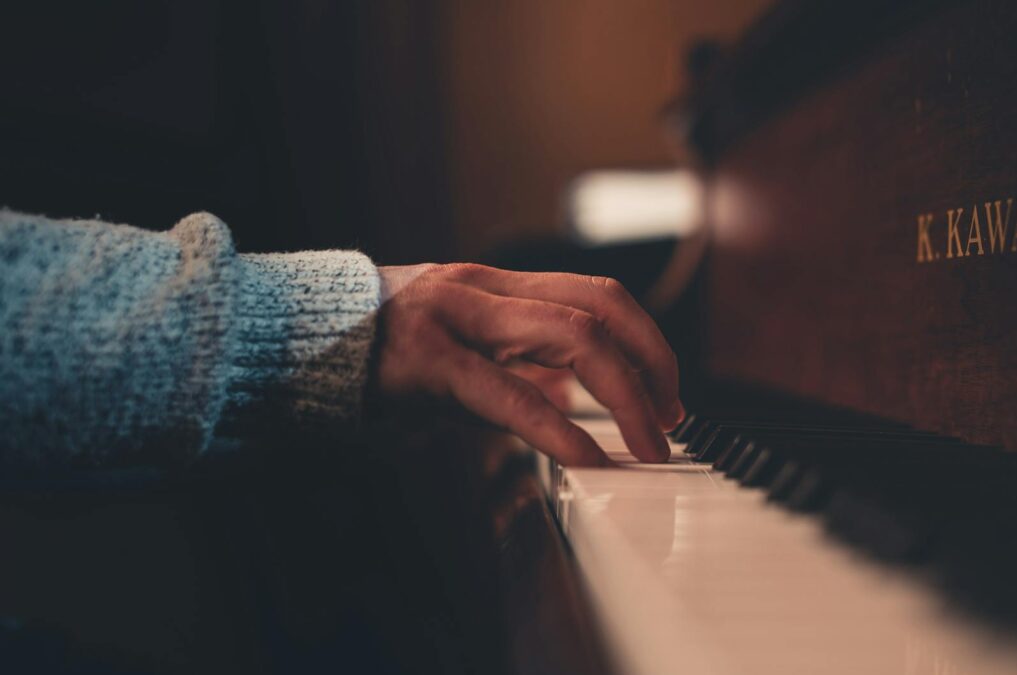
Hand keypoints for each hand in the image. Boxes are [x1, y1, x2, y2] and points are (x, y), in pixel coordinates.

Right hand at [375, 263, 683, 465]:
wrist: (291, 344)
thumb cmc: (376, 353)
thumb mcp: (456, 347)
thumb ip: (513, 363)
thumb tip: (569, 396)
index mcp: (496, 284)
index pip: (598, 294)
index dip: (648, 340)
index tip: (669, 391)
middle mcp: (483, 288)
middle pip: (601, 308)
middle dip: (654, 365)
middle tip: (671, 420)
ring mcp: (455, 317)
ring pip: (572, 337)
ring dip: (627, 395)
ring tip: (646, 443)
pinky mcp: (425, 361)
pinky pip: (506, 391)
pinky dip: (557, 427)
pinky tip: (584, 457)